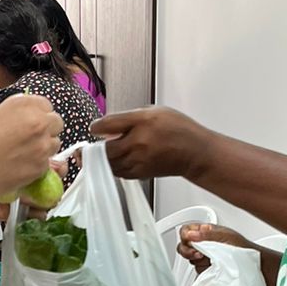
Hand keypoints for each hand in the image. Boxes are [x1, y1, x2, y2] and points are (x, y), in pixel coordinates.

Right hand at [0, 95, 61, 213]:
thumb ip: (7, 114)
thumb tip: (14, 118)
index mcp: (22, 105)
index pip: (45, 104)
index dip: (38, 112)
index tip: (31, 119)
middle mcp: (36, 123)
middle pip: (55, 122)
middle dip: (45, 128)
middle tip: (29, 136)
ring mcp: (41, 146)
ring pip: (55, 143)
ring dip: (44, 146)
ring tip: (23, 151)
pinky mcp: (41, 167)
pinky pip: (48, 162)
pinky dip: (38, 163)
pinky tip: (20, 164)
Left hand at [91, 107, 207, 179]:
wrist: (195, 152)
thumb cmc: (178, 130)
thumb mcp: (154, 111)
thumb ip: (129, 118)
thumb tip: (108, 127)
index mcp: (142, 122)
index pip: (109, 124)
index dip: (97, 127)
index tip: (95, 129)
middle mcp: (139, 143)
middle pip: (105, 149)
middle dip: (95, 149)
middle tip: (91, 146)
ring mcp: (139, 161)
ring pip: (110, 163)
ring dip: (103, 160)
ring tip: (103, 154)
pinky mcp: (140, 174)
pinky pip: (118, 172)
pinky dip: (114, 167)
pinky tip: (117, 161)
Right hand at [178, 223, 248, 273]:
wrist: (252, 266)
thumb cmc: (243, 248)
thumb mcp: (225, 236)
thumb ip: (207, 234)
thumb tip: (190, 234)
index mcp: (206, 231)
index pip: (186, 230)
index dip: (184, 236)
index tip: (190, 242)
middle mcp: (203, 244)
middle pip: (183, 246)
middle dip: (188, 251)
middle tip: (199, 254)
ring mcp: (203, 257)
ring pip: (189, 259)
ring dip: (197, 261)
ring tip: (210, 261)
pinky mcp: (205, 270)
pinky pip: (196, 270)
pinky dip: (202, 270)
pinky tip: (211, 268)